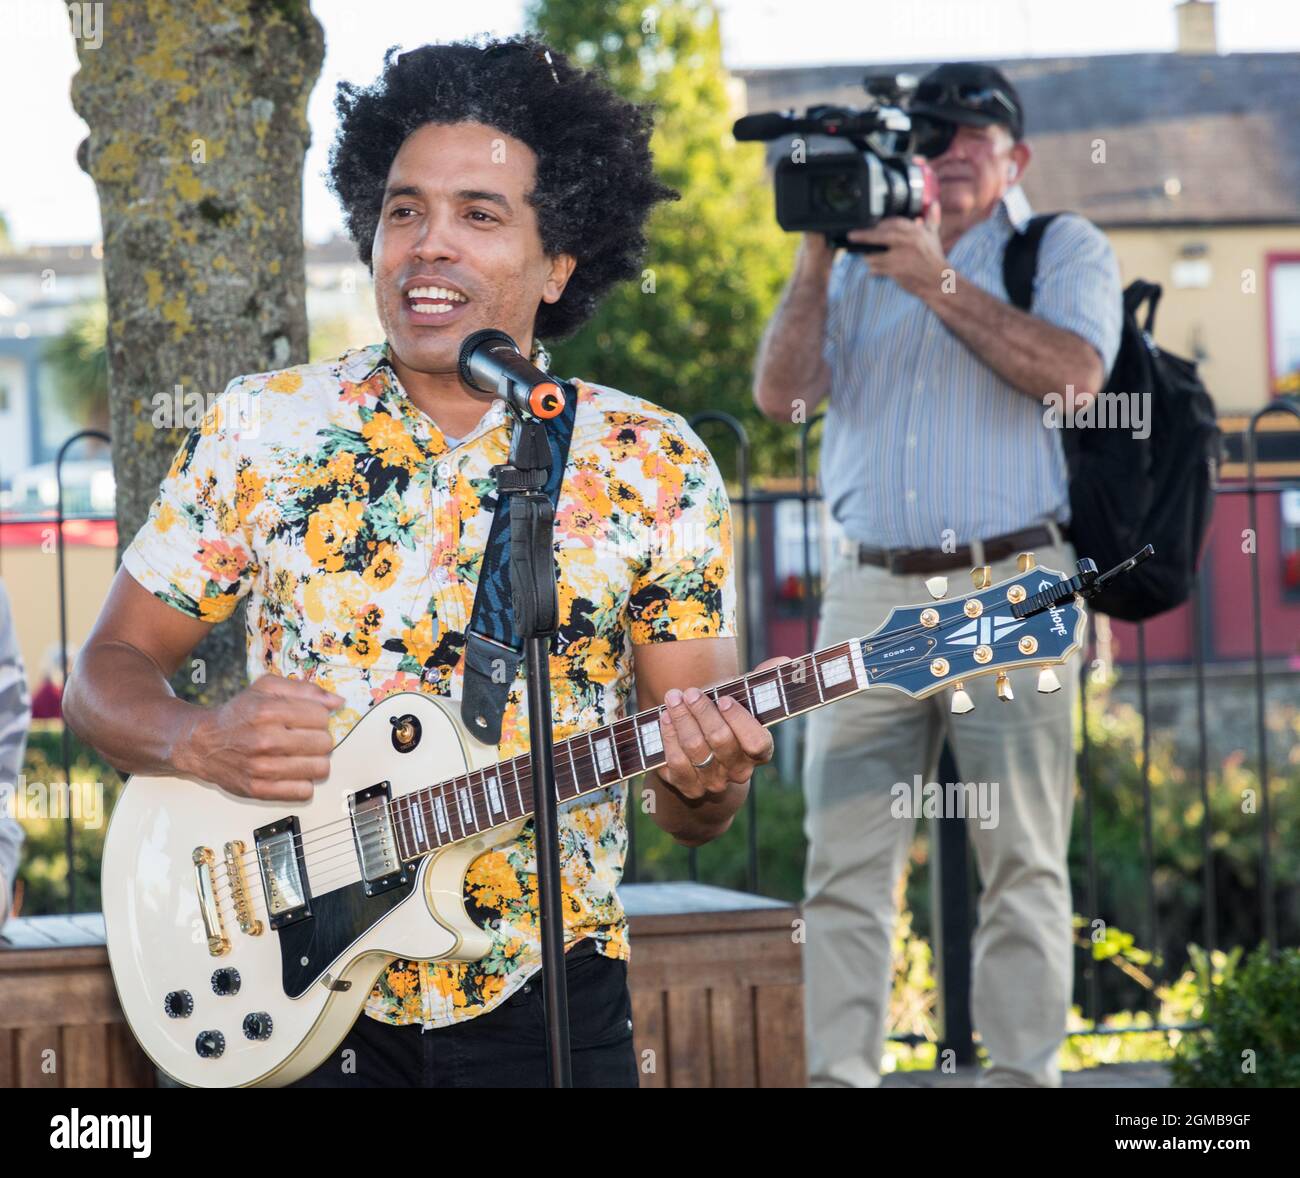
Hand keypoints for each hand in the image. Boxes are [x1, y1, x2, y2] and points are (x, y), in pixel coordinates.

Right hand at [178, 672, 343, 801]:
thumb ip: (304, 689)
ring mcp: (262, 768)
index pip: (322, 716)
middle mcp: (265, 740)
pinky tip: (292, 771)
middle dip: (318, 738)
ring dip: (315, 761)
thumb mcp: (266, 688)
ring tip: (300, 755)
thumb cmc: (238, 714)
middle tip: (303, 737)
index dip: (319, 716)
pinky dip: (303, 782)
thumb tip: (337, 702)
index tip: (308, 719)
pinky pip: (304, 791)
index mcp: (268, 712)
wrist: (202, 744)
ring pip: (321, 768)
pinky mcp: (259, 790)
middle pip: (325, 743)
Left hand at [656, 656, 789, 801]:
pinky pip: (676, 763)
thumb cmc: (724, 718)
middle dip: (703, 712)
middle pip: (721, 740)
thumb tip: (784, 662)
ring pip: (696, 750)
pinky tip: (665, 718)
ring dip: (682, 719)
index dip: (740, 721)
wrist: (704, 752)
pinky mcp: (688, 786)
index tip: (724, 699)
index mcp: (760, 751)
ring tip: (673, 698)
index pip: (756, 742)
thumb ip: (759, 683)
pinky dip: (669, 737)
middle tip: (690, 692)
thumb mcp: (742, 701)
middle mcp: (739, 771)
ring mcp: (713, 782)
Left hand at [847, 201, 945, 299]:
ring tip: (866, 257)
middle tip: (852, 236)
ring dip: (868, 257)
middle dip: (863, 236)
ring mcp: (899, 257)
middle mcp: (906, 242)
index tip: (873, 227)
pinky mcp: (895, 271)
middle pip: (879, 236)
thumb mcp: (933, 236)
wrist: (938, 281)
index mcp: (914, 232)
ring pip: (875, 255)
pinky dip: (873, 270)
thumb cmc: (935, 258)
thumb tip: (934, 204)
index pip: (892, 222)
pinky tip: (872, 270)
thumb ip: (931, 219)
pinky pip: (877, 269)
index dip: (880, 225)